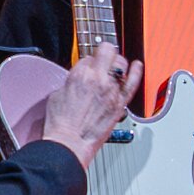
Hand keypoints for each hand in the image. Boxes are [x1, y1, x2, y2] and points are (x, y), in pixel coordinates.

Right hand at [41, 44, 143, 168]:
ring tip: (115, 66)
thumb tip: (77, 80)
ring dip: (117, 63)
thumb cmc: (61, 124)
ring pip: (121, 63)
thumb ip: (71, 82)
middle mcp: (97, 79)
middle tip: (103, 60)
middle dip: (104, 54)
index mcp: (79, 74)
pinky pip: (133, 83)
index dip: (88, 61)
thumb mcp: (56, 95)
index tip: (88, 66)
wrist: (69, 142)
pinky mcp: (120, 103)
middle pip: (107, 52)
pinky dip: (136, 72)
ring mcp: (111, 90)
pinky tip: (137, 65)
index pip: (88, 56)